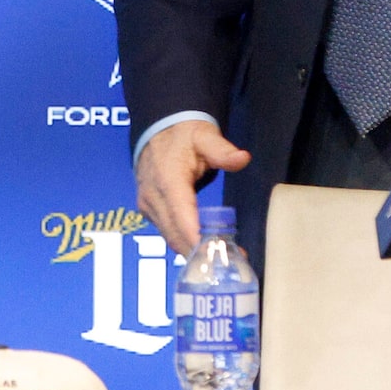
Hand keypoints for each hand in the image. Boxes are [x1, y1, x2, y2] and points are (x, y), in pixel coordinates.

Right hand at [136, 119, 251, 250]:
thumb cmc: (184, 135)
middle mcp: (153, 197)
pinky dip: (184, 242)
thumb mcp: (205, 137)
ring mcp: (148, 206)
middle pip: (175, 234)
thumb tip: (242, 158)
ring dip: (193, 250)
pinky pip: (166, 232)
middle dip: (200, 251)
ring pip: (169, 237)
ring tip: (223, 257)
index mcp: (168, 180)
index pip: (181, 216)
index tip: (215, 253)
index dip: (196, 238)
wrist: (157, 129)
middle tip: (231, 260)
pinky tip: (205, 248)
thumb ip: (223, 150)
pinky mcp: (148, 210)